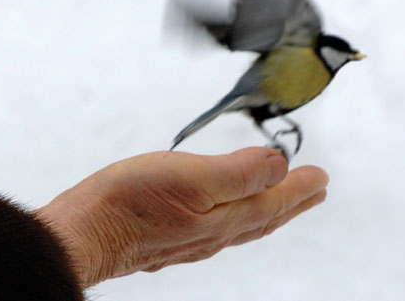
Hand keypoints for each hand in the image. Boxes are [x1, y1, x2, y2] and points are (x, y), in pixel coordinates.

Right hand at [35, 147, 328, 286]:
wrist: (83, 234)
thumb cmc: (130, 203)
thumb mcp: (192, 176)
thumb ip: (239, 172)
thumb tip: (279, 165)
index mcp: (223, 219)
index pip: (273, 202)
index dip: (299, 188)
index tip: (321, 176)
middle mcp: (212, 235)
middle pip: (262, 218)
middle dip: (291, 202)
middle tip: (314, 190)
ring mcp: (189, 240)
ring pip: (241, 225)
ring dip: (266, 210)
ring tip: (280, 201)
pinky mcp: (167, 239)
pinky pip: (217, 229)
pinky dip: (235, 217)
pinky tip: (224, 216)